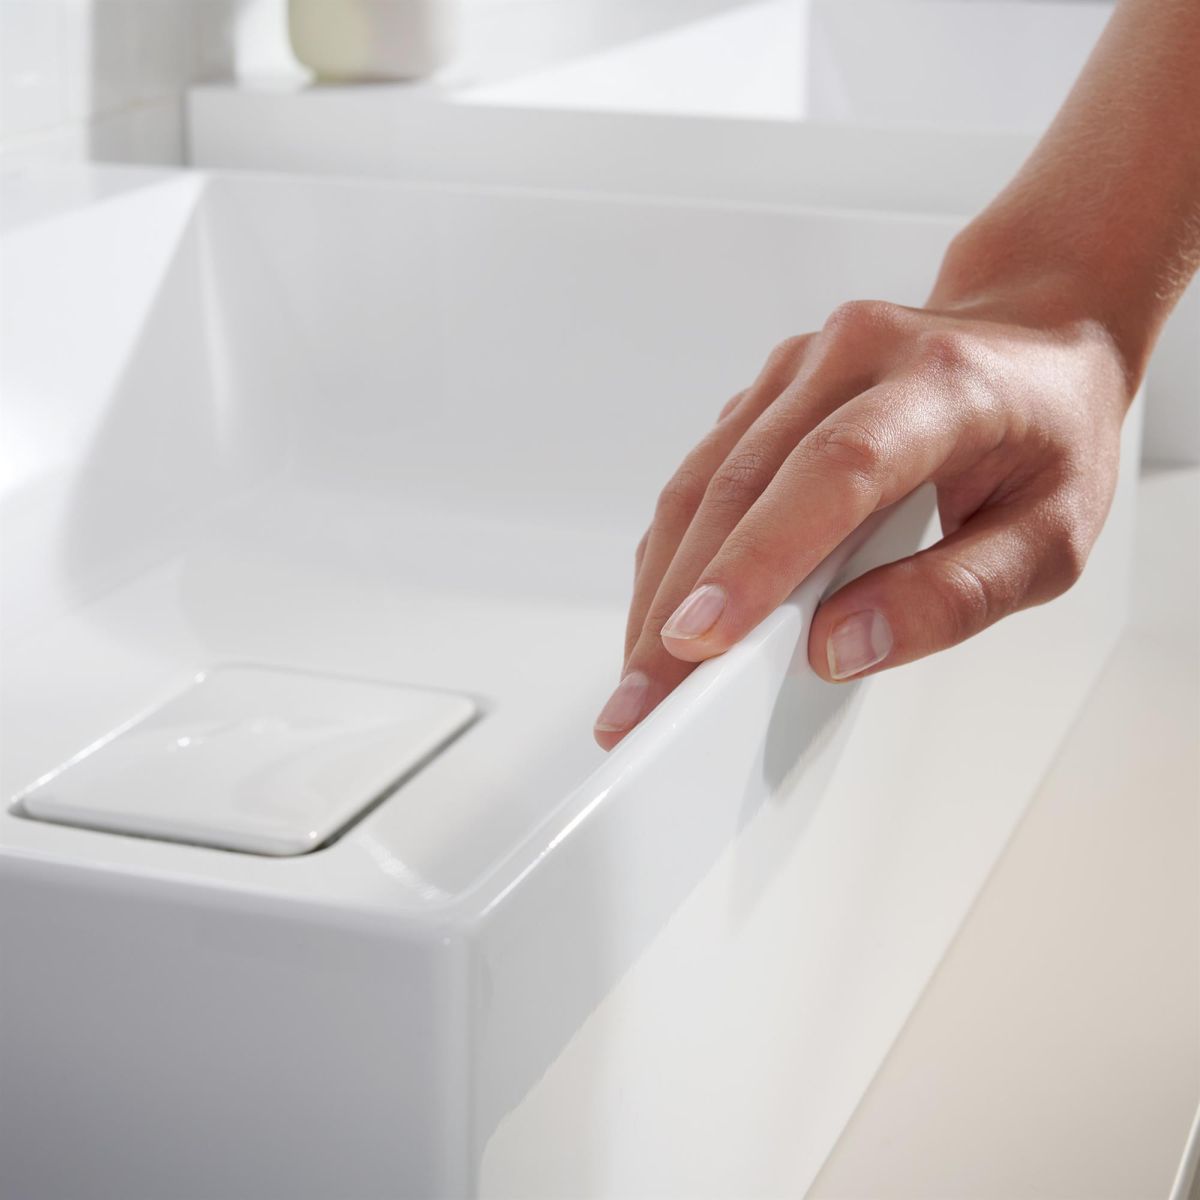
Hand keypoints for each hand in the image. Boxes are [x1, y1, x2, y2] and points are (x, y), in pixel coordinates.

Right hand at [594, 294, 1131, 748]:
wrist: (1032, 336)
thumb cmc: (1050, 438)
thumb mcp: (1051, 535)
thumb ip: (956, 595)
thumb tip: (839, 648)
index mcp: (940, 384)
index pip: (832, 470)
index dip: (759, 558)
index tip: (699, 639)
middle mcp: (851, 358)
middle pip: (738, 485)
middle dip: (678, 606)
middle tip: (642, 704)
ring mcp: (795, 371)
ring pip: (700, 485)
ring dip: (660, 588)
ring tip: (639, 679)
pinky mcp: (763, 397)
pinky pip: (701, 479)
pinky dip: (676, 557)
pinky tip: (663, 619)